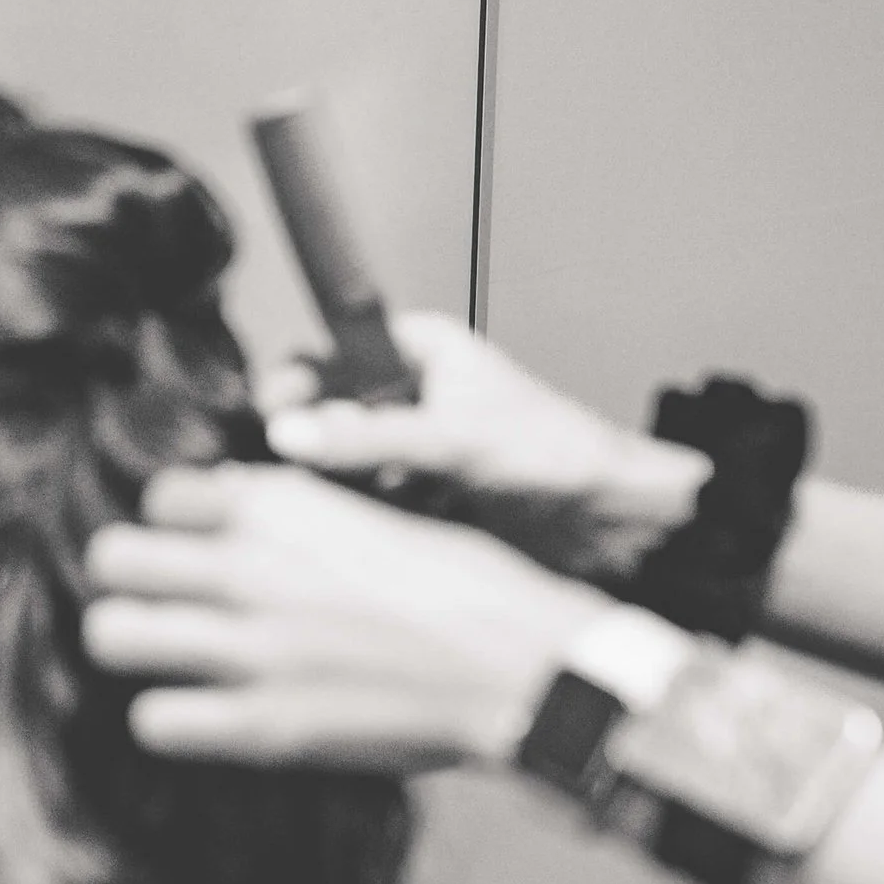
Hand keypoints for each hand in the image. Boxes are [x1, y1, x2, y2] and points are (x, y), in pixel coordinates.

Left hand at [82, 462, 602, 772]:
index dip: (170, 524)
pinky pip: (152, 720)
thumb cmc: (469, 594)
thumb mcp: (374, 518)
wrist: (527, 671)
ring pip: (109, 634)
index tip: (190, 546)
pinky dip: (168, 720)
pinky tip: (198, 714)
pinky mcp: (263, 725)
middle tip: (156, 602)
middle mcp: (252, 568)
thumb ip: (293, 515)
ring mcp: (251, 649)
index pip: (158, 495)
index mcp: (283, 506)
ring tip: (165, 658)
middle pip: (110, 558)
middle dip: (127, 580)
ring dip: (134, 645)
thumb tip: (226, 508)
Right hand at [256, 311, 707, 581]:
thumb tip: (290, 434)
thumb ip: (368, 438)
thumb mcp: (454, 439)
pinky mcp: (415, 501)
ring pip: (340, 466)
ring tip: (346, 507)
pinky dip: (361, 520)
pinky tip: (376, 531)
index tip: (273, 416)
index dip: (295, 384)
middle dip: (311, 447)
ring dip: (336, 490)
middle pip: (326, 415)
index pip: (330, 354)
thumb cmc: (558, 455)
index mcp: (418, 352)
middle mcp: (407, 397)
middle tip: (297, 473)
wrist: (611, 522)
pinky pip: (364, 507)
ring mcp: (409, 451)